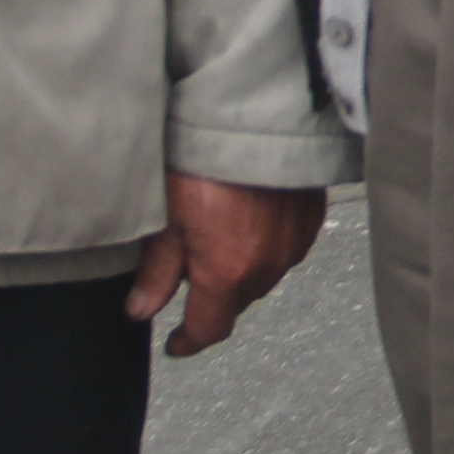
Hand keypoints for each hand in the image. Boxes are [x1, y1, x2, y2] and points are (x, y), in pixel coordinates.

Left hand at [128, 174, 328, 356]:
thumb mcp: (166, 216)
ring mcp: (294, 243)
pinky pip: (284, 247)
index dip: (189, 340)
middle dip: (210, 292)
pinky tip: (247, 215)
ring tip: (217, 231)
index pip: (209, 329)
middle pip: (235, 300)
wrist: (259, 111)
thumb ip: (157, 270)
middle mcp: (267, 267)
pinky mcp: (311, 217)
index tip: (175, 343)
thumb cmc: (206, 155)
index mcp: (227, 274)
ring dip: (239, 266)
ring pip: (261, 274)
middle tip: (185, 265)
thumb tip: (141, 308)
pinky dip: (264, 242)